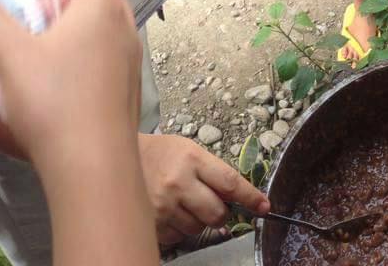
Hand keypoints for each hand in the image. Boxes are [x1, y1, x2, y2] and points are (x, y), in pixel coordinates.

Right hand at [0, 0, 140, 171]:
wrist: (92, 163)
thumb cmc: (55, 102)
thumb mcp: (10, 56)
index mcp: (101, 9)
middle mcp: (123, 29)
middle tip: (39, 8)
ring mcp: (130, 60)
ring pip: (107, 27)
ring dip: (78, 24)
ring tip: (42, 43)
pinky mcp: (127, 89)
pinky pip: (109, 55)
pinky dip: (87, 50)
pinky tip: (58, 77)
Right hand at [138, 133, 269, 244]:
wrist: (122, 158)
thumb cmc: (162, 153)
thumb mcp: (190, 151)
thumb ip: (212, 171)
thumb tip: (237, 197)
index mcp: (192, 160)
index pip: (230, 182)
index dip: (250, 197)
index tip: (264, 207)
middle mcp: (178, 183)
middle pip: (217, 213)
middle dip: (222, 212)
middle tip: (213, 203)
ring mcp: (163, 206)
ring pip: (199, 228)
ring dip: (199, 220)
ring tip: (186, 203)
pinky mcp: (151, 224)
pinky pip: (179, 237)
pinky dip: (181, 228)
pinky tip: (172, 211)